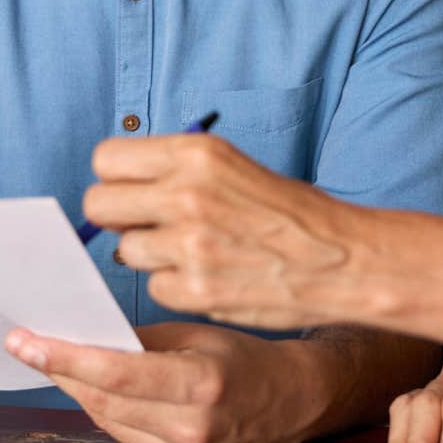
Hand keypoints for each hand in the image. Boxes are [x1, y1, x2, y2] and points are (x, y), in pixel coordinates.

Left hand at [5, 321, 318, 442]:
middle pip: (103, 400)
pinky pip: (123, 438)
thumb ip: (139, 340)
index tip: (26, 341)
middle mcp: (192, 427)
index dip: (65, 358)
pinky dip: (109, 412)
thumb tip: (81, 336)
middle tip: (29, 344)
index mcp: (201, 384)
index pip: (116, 374)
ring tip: (63, 361)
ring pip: (107, 420)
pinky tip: (105, 392)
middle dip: (61, 370)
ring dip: (82, 390)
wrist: (287, 400)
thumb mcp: (195, 333)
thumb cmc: (241, 357)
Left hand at [82, 133, 359, 329]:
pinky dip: (175, 286)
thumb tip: (122, 187)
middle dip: (118, 217)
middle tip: (148, 225)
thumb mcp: (233, 165)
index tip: (133, 190)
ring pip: (125, 250)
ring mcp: (188, 244)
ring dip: (150, 254)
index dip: (117, 177)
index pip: (106, 158)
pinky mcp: (194, 289)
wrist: (342, 258)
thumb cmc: (289, 211)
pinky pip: (153, 287)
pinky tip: (208, 276)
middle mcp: (186, 194)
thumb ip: (177, 170)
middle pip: (99, 204)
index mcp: (196, 154)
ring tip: (192, 252)